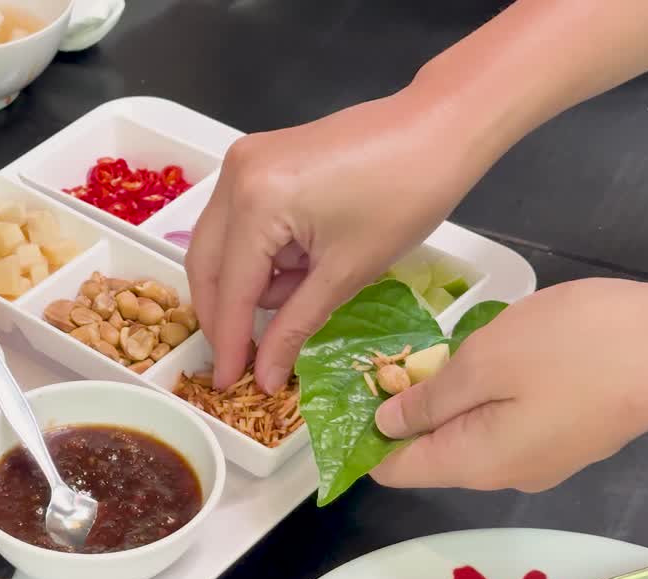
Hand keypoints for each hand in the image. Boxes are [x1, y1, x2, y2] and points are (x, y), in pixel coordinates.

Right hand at [186, 89, 486, 391]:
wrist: (440, 127)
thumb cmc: (406, 195)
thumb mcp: (347, 272)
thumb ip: (294, 326)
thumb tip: (262, 376)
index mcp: (256, 202)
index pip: (231, 288)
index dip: (229, 342)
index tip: (225, 382)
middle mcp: (234, 176)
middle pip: (207, 264)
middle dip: (225, 314)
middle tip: (245, 358)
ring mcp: (242, 162)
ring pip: (218, 244)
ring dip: (246, 282)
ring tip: (300, 290)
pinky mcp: (257, 158)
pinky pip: (238, 221)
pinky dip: (258, 253)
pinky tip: (298, 262)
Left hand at [372, 278, 647, 491]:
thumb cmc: (574, 349)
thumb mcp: (483, 363)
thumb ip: (428, 399)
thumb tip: (384, 425)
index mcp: (475, 463)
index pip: (397, 472)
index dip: (364, 441)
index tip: (343, 401)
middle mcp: (504, 474)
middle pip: (432, 454)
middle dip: (401, 416)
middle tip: (381, 362)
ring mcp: (541, 457)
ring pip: (469, 435)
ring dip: (442, 402)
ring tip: (424, 354)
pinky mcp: (567, 434)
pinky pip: (503, 422)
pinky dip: (481, 397)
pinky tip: (479, 360)